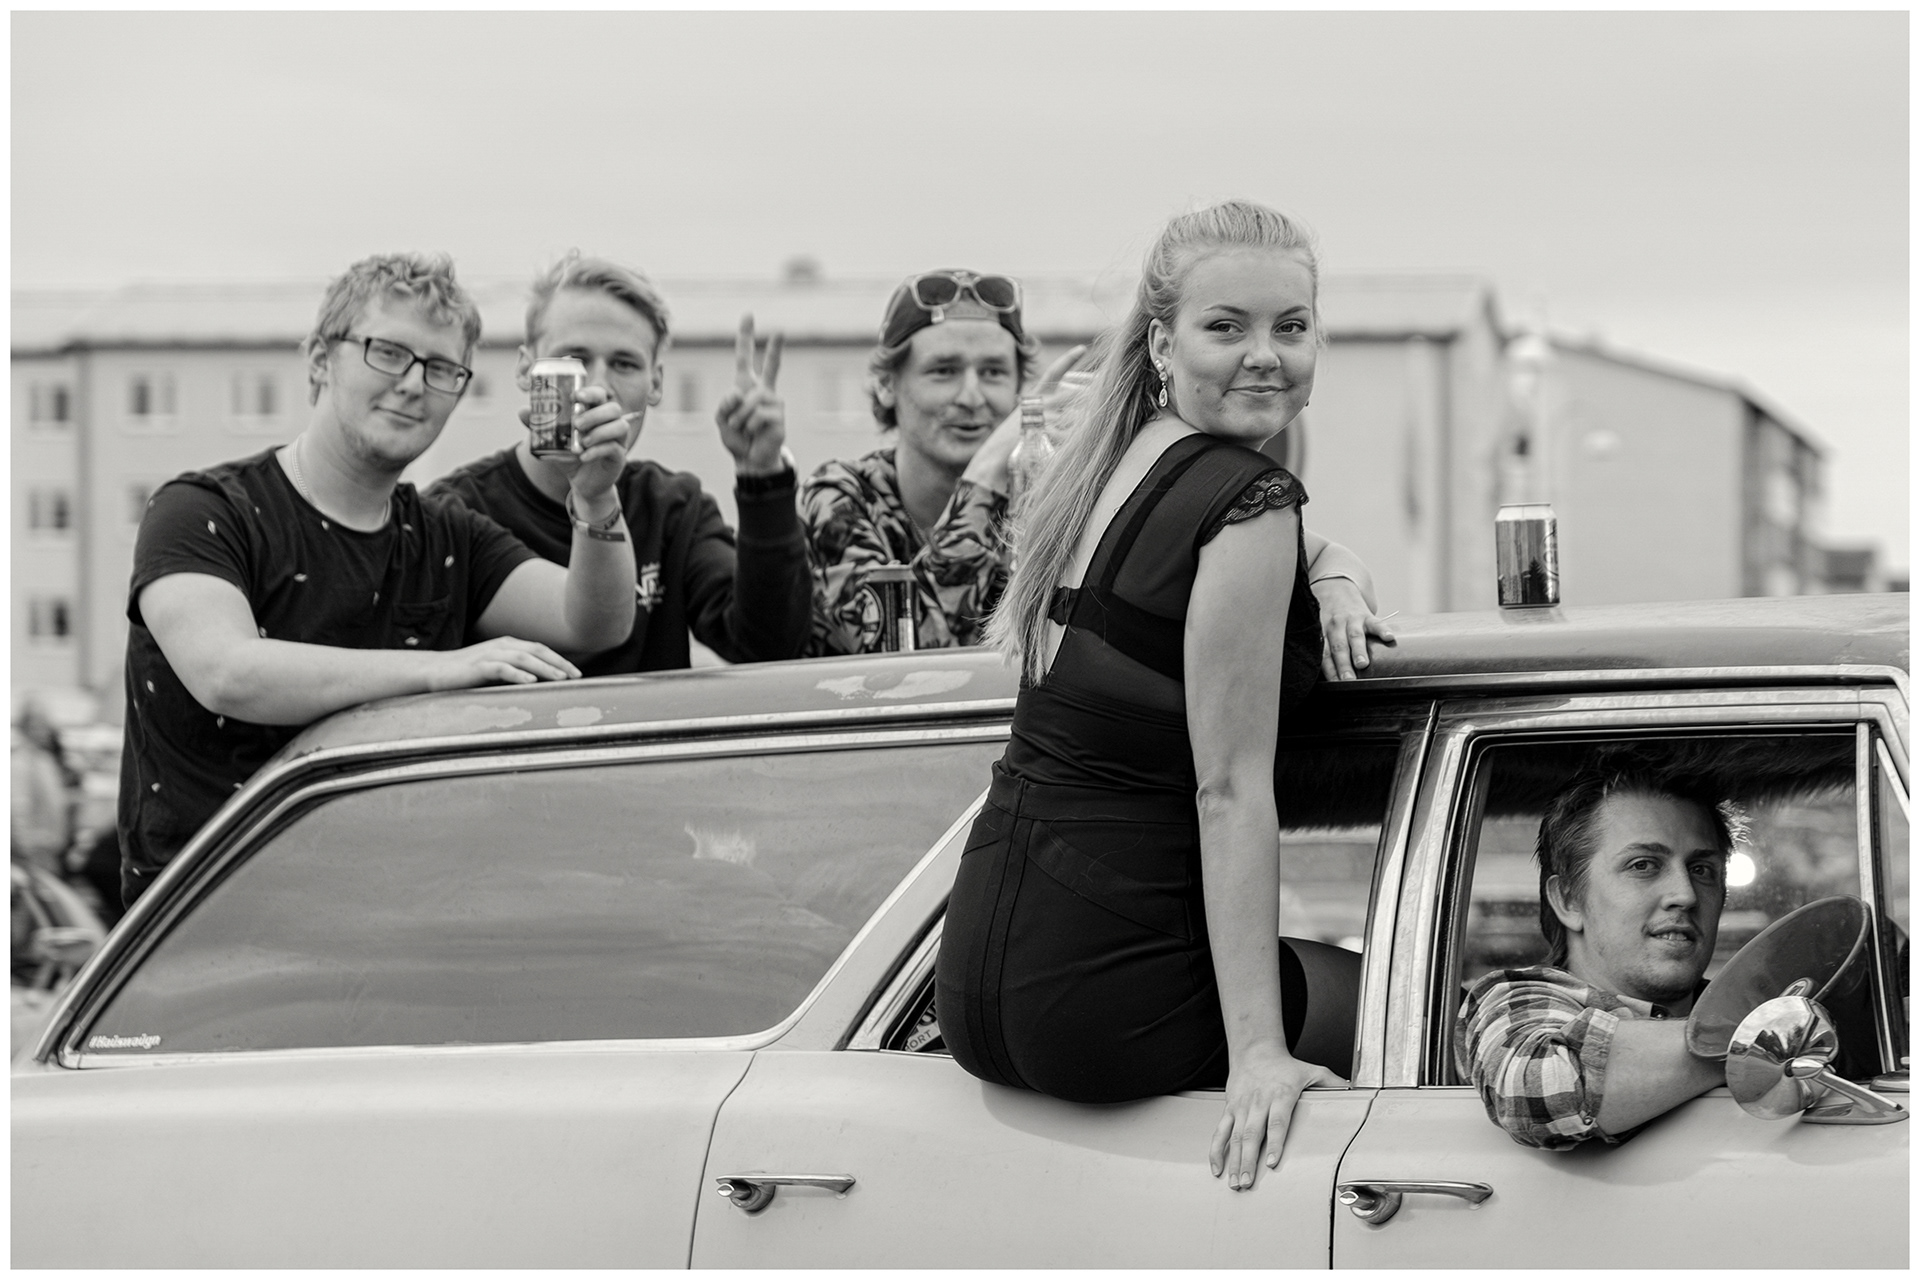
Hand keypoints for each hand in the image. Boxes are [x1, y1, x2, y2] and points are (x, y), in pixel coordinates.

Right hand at [425, 637, 581, 690]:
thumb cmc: (467, 673)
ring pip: (523, 657)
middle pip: (537, 650)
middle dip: (559, 663)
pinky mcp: (477, 666)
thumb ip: (515, 671)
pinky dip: (516, 673)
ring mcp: (489, 654)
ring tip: (560, 679)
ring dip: (544, 667)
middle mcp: (502, 646)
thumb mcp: (496, 670)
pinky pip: (500, 668)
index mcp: (508, 645)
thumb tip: (540, 684)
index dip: (560, 660)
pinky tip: (530, 680)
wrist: (433, 671)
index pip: (540, 649)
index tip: (576, 673)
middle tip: (576, 676)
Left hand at [517, 385, 631, 506]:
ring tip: (582, 441)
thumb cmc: (570, 456)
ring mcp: (618, 440)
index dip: (590, 393)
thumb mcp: (553, 440)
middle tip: (577, 423)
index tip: (575, 396)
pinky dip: (597, 451)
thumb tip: (523, 411)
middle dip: (595, 414)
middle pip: (613, 408)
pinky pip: (614, 449)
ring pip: (620, 426)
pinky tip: (583, 456)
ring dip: (600, 431)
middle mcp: (610, 423)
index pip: (599, 395)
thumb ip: (540, 426)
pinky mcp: (619, 457)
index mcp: (595, 413)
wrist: (582, 483)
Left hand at [714, 313, 786, 475]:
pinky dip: (748, 424)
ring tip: (742, 428)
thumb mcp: (721, 418)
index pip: (745, 357)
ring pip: (751, 399)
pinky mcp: (778, 415)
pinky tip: (753, 431)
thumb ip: (725, 403)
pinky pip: (757, 413)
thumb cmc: (737, 438)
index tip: (749, 316)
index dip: (746, 337)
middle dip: (775, 348)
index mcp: (746, 386)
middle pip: (771, 365)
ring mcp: (773, 402)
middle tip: (781, 330)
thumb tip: (742, 393)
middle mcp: (762, 390)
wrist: (750, 459)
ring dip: (740, 416)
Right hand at [961, 343, 1089, 492]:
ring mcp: (1040, 416)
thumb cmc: (1013, 442)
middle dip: (1083, 405)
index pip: (1054, 372)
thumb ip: (1049, 415)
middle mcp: (1039, 402)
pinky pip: (1066, 437)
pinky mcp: (1042, 432)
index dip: (1069, 359)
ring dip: (1072, 432)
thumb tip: (1077, 415)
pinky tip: (1055, 449)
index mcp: (1035, 397)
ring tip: (1058, 442)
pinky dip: (1065, 445)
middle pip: (1071, 397)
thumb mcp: (1028, 422)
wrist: (993, 458)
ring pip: (1073, 419)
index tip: (1082, 348)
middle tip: (1083, 412)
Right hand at [1210, 1043, 1343, 1190]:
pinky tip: (1217, 1168)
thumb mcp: (1312, 1071)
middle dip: (1248, 1160)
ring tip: (1234, 1182)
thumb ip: (1332, 1084)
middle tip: (1247, 1182)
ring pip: (1236, 1136)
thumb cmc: (1286, 1066)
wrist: (1255, 1050)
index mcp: (1280, 1095)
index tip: (1271, 1163)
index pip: (1277, 1121)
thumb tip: (1355, 1092)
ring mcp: (1242, 1106)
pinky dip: (1216, 1150)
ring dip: (1234, 1161)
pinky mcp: (1230, 1108)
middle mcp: (1258, 1102)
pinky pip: (1221, 1131)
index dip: (1275, 1143)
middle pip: (1252, 1134)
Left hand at [1313, 576, 1394, 681]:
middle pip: (1339, 647)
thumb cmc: (1328, 620)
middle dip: (1343, 665)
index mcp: (1322, 634)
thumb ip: (1325, 652)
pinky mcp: (1366, 615)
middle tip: (1348, 680)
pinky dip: (1383, 629)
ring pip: (1354, 636)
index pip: (1324, 655)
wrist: (1334, 587)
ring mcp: (1351, 620)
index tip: (1335, 685)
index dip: (1330, 670)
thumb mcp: (1321, 632)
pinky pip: (1375, 622)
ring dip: (1359, 650)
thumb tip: (1328, 681)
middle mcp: (1335, 627)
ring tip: (1363, 664)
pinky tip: (1389, 638)